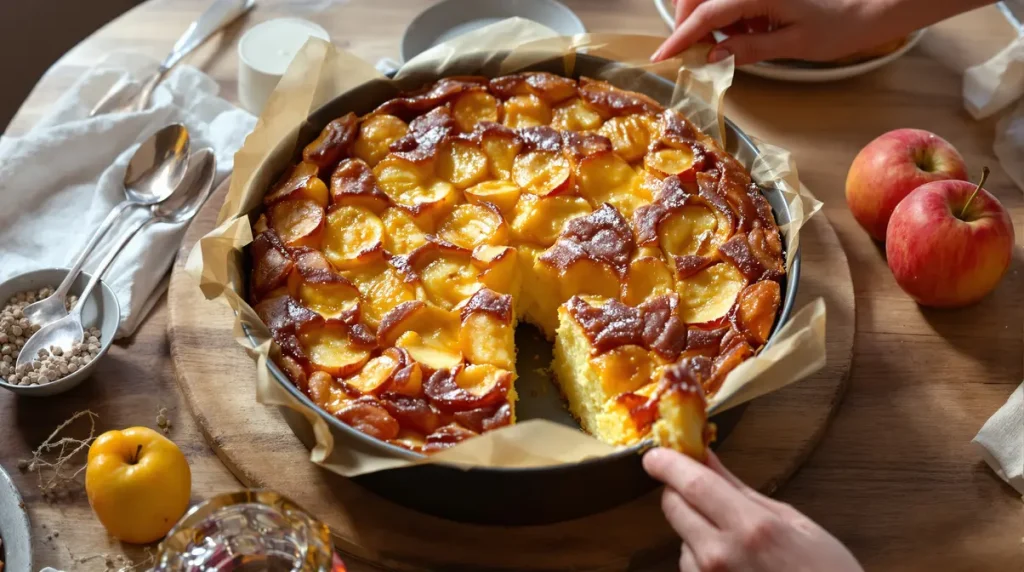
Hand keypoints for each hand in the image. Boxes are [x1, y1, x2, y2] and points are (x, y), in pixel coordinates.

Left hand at [643, 448, 863, 571]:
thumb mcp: (795, 525)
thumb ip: (742, 491)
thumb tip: (708, 460)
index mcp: (751, 528)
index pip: (693, 484)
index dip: (668, 464)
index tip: (656, 454)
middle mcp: (721, 556)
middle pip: (674, 507)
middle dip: (677, 490)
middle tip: (694, 486)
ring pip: (681, 539)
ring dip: (693, 529)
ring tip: (734, 540)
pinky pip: (690, 567)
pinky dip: (701, 558)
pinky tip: (734, 564)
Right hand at [651, 0, 987, 64]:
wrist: (871, 7)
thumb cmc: (839, 26)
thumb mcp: (793, 44)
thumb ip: (749, 47)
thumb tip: (713, 56)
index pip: (706, 15)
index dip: (680, 37)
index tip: (661, 57)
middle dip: (689, 23)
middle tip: (696, 52)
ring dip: (711, 21)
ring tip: (733, 43)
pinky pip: (731, 0)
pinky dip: (729, 17)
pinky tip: (750, 32)